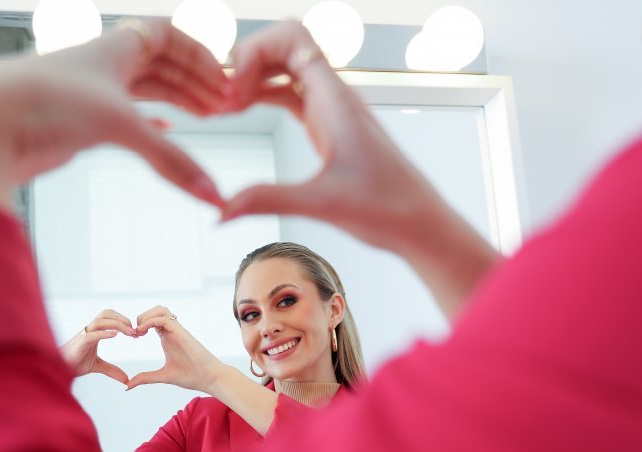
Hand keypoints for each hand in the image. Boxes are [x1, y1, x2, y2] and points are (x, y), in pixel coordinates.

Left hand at [0, 18, 227, 219]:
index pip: (168, 37)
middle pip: (161, 64)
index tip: (223, 79)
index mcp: (115, 48)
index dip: (199, 56)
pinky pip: (122, 114)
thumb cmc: (43, 104)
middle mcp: (102, 65)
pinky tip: (163, 133)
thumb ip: (173, 162)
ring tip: (203, 117)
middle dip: (194, 83)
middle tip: (222, 106)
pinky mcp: (75, 121)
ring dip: (175, 101)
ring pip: (142, 89)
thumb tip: (214, 198)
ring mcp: (88, 92)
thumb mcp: (122, 128)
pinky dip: (148, 121)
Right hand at [60, 309, 136, 383]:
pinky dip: (104, 333)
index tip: (134, 332)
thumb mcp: (97, 366)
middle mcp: (89, 330)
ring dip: (117, 324)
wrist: (58, 369)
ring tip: (129, 332)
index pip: (109, 316)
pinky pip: (92, 334)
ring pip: (100, 320)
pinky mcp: (79, 344)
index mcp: (93, 331)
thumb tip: (126, 380)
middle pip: (106, 313)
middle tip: (134, 330)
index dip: (123, 320)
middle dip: (122, 318)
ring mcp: (83, 335)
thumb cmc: (74, 364)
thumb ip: (111, 370)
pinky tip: (115, 336)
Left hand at [127, 305, 228, 391]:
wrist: (208, 378)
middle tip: (136, 333)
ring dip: (146, 316)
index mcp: (167, 338)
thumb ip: (146, 378)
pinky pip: (164, 318)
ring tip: (140, 331)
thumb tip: (128, 386)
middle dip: (141, 317)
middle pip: (156, 310)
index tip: (134, 337)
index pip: (152, 320)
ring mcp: (177, 330)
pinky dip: (150, 321)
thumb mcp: (163, 376)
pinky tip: (143, 333)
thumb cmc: (191, 376)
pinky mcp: (181, 332)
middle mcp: (172, 331)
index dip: (140, 324)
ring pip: (160, 309)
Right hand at [222, 22, 498, 317]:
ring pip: (284, 71)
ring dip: (252, 80)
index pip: (292, 38)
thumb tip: (221, 209)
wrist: (420, 224)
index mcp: (336, 100)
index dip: (254, 52)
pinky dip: (264, 97)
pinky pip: (290, 95)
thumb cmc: (388, 208)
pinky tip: (245, 115)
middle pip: (283, 47)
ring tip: (225, 109)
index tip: (233, 91)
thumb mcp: (322, 204)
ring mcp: (331, 110)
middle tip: (222, 101)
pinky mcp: (329, 127)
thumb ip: (268, 200)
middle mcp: (334, 96)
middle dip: (246, 62)